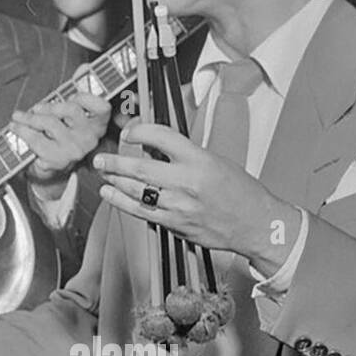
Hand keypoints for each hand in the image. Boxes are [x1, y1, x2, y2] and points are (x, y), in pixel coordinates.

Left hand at [17, 89, 110, 195]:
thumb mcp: (70, 112)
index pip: (102, 107)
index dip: (86, 97)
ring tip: (17, 116)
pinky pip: (36, 139)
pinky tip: (15, 128)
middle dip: (49, 106)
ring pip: (49, 123)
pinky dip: (23, 132)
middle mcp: (89, 138)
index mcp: (97, 124)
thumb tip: (85, 66)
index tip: (71, 96)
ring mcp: (74, 150)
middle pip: (71, 110)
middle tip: (35, 107)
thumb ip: (79, 88)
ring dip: (29, 118)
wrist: (50, 167)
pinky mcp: (57, 160)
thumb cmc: (61, 134)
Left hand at [95, 122, 297, 274]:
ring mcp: (178, 205)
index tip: (129, 132)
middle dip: (114, 161)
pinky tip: (111, 194)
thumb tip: (153, 146)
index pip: (160, 137)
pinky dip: (121, 201)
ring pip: (135, 190)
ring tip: (103, 173)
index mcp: (199, 160)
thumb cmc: (239, 191)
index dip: (139, 132)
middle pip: (140, 167)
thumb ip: (183, 154)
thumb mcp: (214, 160)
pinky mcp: (174, 224)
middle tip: (101, 158)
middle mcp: (186, 182)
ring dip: (114, 180)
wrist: (255, 223)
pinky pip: (140, 211)